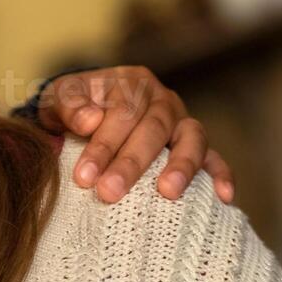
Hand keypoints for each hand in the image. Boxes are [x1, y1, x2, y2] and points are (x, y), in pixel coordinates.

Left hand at [37, 66, 234, 204]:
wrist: (83, 113)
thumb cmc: (71, 108)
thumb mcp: (58, 100)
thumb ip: (69, 106)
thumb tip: (90, 120)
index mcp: (131, 83)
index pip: (122, 113)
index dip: (103, 145)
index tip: (84, 176)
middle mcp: (162, 100)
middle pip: (153, 129)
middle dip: (131, 163)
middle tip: (109, 192)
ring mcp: (182, 122)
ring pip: (192, 138)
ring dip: (181, 165)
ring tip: (166, 192)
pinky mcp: (194, 146)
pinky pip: (214, 157)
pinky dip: (222, 174)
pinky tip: (223, 197)